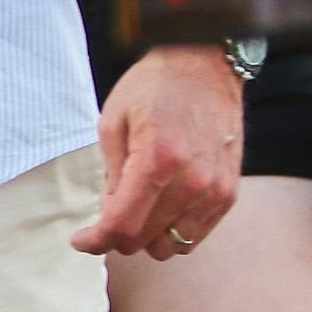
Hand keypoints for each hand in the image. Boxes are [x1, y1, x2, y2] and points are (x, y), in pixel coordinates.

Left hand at [74, 44, 243, 259]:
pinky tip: (161, 209)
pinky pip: (196, 236)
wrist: (204, 64)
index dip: (96, 241)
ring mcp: (215, 190)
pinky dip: (174, 231)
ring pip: (171, 246)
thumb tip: (110, 216)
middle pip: (145, 240)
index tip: (82, 240)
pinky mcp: (229, 193)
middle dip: (118, 236)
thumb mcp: (114, 122)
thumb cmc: (154, 87)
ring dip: (148, 237)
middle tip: (107, 217)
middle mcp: (192, 181)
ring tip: (138, 211)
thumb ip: (111, 175)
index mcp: (158, 159)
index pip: (123, 225)